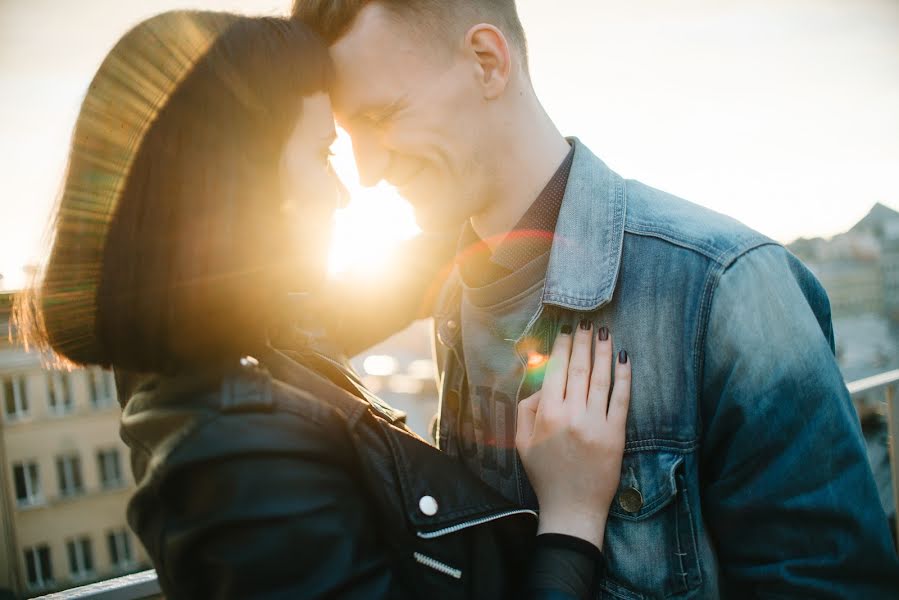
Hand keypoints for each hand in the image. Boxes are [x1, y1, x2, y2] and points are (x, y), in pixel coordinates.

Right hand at [515, 322, 630, 549]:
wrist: (572, 507)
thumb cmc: (545, 475)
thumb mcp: (522, 442)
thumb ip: (526, 409)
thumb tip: (540, 383)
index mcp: (547, 415)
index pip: (556, 371)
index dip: (562, 348)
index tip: (565, 330)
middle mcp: (572, 415)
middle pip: (579, 369)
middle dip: (582, 342)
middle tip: (586, 322)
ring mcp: (595, 424)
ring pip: (601, 379)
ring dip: (603, 352)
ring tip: (604, 332)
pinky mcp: (615, 434)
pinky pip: (621, 399)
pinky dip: (624, 377)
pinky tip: (625, 359)